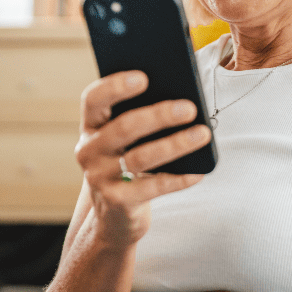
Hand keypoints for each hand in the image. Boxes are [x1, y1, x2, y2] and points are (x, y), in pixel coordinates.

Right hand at [74, 70, 209, 247]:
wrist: (114, 214)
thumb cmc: (127, 161)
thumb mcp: (125, 140)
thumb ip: (140, 117)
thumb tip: (181, 98)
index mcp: (91, 126)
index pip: (93, 100)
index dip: (115, 86)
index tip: (144, 77)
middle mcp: (89, 150)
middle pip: (123, 127)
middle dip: (158, 116)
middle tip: (189, 108)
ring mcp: (100, 177)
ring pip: (140, 157)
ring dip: (175, 144)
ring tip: (202, 134)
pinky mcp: (117, 201)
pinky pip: (153, 187)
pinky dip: (179, 178)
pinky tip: (199, 172)